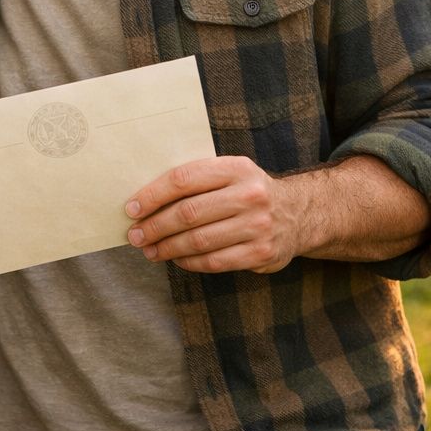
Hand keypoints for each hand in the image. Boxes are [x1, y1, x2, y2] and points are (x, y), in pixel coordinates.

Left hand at [124, 156, 304, 273]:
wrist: (298, 213)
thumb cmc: (248, 192)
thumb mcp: (231, 173)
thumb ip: (197, 180)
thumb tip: (146, 200)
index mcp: (236, 168)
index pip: (184, 179)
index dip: (153, 195)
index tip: (131, 208)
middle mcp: (250, 194)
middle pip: (188, 213)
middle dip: (155, 226)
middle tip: (135, 235)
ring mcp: (257, 225)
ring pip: (199, 241)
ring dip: (167, 248)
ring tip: (150, 250)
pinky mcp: (261, 253)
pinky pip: (214, 261)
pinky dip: (189, 262)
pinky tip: (176, 259)